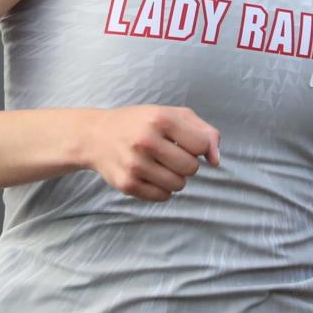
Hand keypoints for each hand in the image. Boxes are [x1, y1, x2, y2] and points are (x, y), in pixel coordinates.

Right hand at [85, 105, 219, 202]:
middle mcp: (146, 141)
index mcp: (160, 119)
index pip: (201, 145)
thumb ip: (203, 132)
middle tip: (170, 155)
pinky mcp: (127, 184)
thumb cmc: (140, 123)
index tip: (184, 143)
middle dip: (186, 164)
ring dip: (175, 178)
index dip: (197, 147)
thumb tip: (216, 160)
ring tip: (160, 166)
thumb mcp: (171, 115)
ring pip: (178, 185)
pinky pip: (162, 197)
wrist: (96, 135)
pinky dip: (162, 190)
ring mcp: (135, 164)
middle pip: (191, 168)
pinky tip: (150, 176)